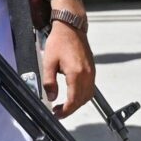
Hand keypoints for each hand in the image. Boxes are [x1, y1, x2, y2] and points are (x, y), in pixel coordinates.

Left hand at [41, 0, 94, 117]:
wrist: (71, 27)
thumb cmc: (60, 41)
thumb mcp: (49, 62)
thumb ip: (49, 82)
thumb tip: (51, 97)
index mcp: (76, 73)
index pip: (74, 100)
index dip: (65, 111)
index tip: (57, 114)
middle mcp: (87, 74)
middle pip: (82, 100)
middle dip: (71, 109)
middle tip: (58, 111)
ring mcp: (91, 71)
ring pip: (88, 95)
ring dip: (77, 103)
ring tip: (65, 104)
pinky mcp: (92, 69)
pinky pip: (90, 87)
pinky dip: (82, 95)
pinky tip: (72, 93)